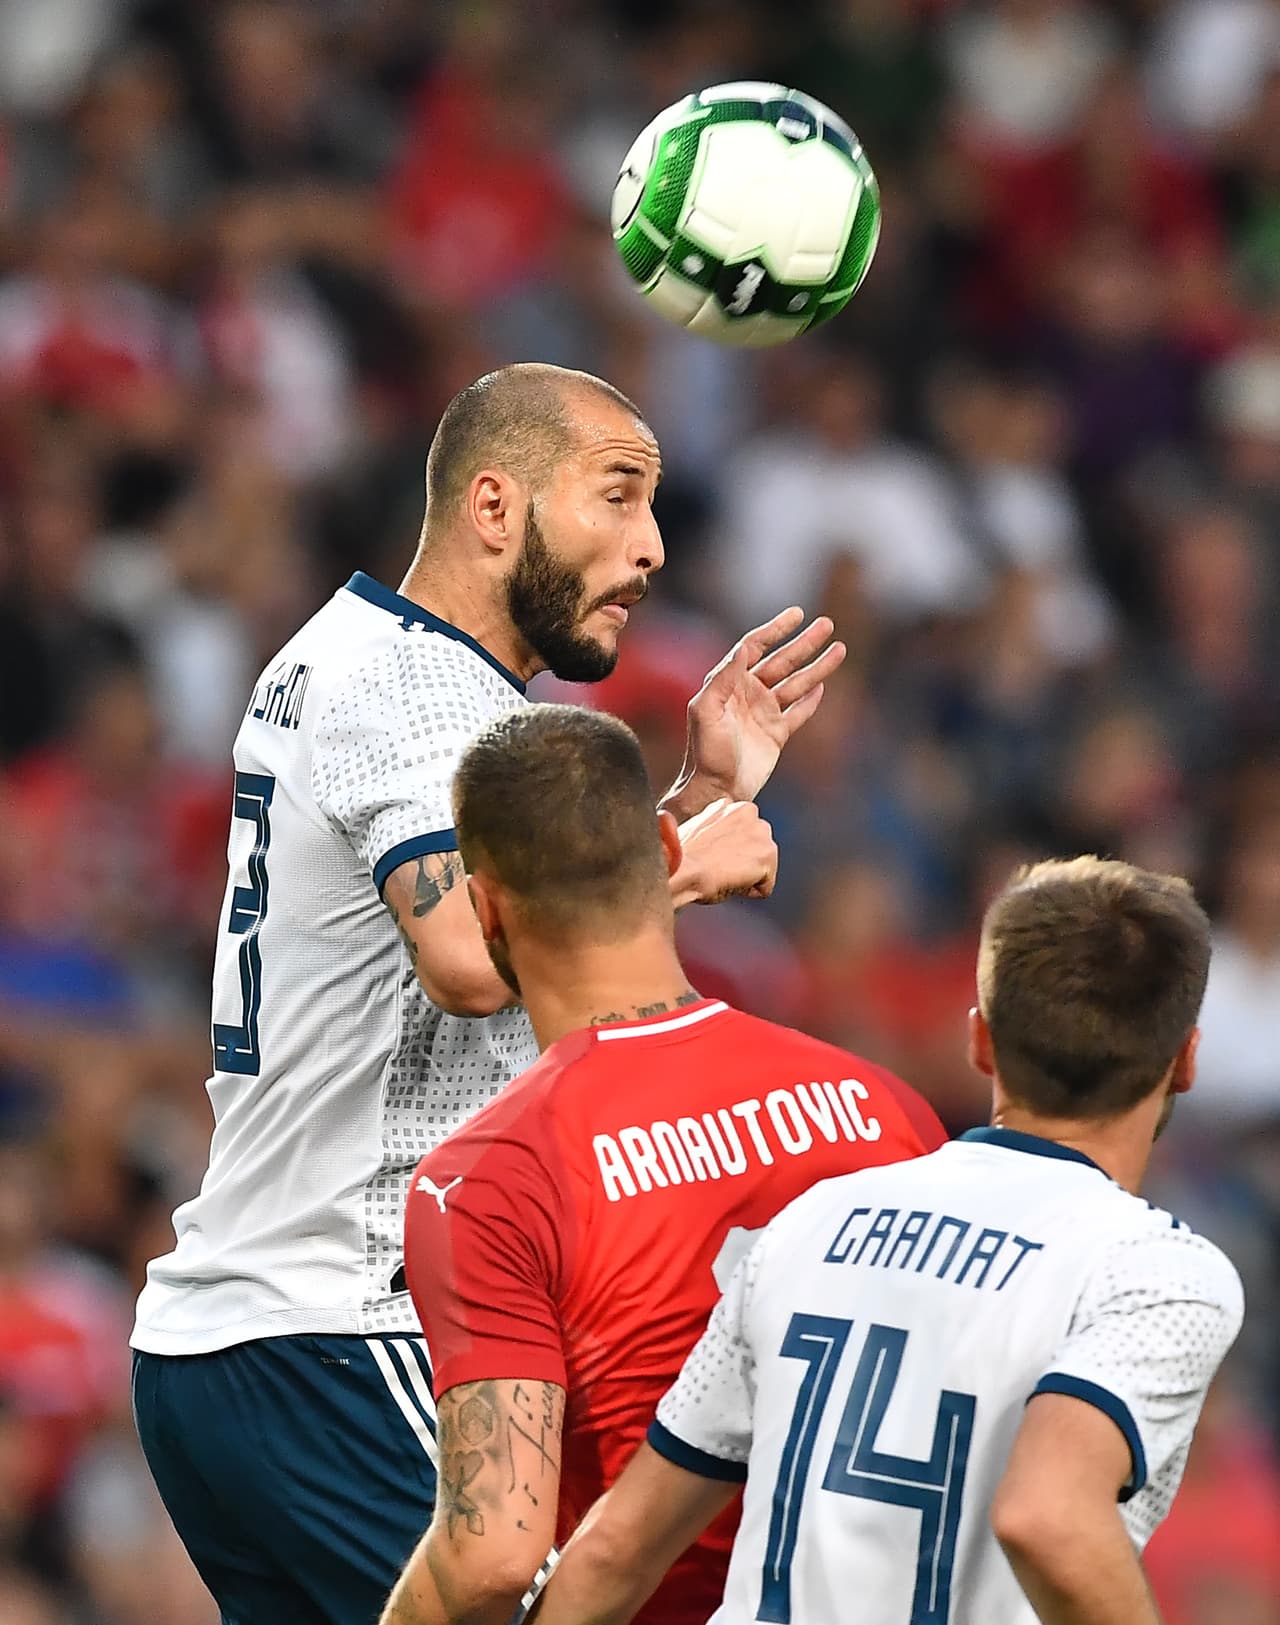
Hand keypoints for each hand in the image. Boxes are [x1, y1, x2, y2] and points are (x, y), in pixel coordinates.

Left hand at [666, 608, 845, 815]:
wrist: (717, 789)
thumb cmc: (706, 751)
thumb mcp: (706, 710)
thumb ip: (723, 678)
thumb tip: (742, 648)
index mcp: (730, 683)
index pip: (755, 647)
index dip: (775, 629)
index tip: (796, 614)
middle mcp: (748, 694)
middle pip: (782, 661)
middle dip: (804, 642)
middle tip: (827, 624)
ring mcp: (764, 713)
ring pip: (796, 683)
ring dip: (817, 667)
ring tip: (839, 648)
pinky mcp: (777, 734)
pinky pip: (799, 712)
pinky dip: (811, 700)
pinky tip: (824, 686)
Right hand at [671, 800, 776, 907]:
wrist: (680, 869)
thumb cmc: (679, 858)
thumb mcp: (695, 833)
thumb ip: (715, 832)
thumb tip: (717, 847)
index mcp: (727, 805)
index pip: (742, 832)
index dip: (728, 851)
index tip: (715, 858)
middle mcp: (748, 812)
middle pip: (757, 846)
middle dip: (743, 860)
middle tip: (720, 870)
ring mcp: (761, 832)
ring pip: (763, 866)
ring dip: (747, 876)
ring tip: (722, 876)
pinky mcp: (768, 855)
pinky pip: (765, 887)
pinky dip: (749, 892)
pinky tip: (729, 883)